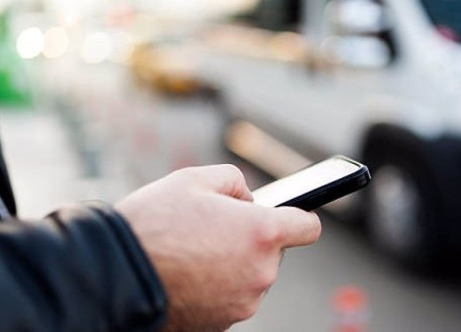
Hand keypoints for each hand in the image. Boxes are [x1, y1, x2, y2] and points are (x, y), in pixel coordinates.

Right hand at [116, 165, 320, 331]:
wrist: (115, 275)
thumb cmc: (153, 225)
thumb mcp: (194, 179)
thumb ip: (234, 182)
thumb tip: (247, 199)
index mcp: (261, 233)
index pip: (308, 227)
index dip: (299, 217)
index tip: (289, 216)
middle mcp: (260, 272)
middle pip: (274, 252)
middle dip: (252, 239)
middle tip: (215, 230)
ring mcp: (242, 302)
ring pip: (251, 276)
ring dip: (234, 264)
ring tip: (195, 252)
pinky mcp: (222, 323)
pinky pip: (231, 297)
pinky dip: (217, 287)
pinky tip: (189, 274)